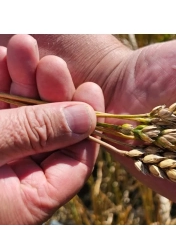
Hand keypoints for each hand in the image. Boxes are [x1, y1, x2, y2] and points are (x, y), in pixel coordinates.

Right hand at [0, 35, 103, 223]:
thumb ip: (34, 134)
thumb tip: (86, 116)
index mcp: (28, 200)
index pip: (75, 160)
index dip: (85, 122)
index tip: (89, 89)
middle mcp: (14, 181)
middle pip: (47, 132)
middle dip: (48, 91)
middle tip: (50, 61)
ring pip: (19, 116)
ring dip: (19, 79)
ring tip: (20, 46)